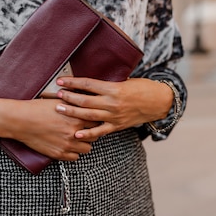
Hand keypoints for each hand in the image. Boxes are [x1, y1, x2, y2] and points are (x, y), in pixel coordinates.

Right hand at [9, 98, 99, 160]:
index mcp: (76, 117)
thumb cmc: (37, 109)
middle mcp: (74, 131)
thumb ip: (74, 104)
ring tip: (76, 139)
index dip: (94, 121)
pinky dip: (73, 153)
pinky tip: (68, 146)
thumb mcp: (59, 102)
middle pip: (95, 135)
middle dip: (91, 132)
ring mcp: (67, 144)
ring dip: (83, 144)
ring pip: (87, 149)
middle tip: (84, 130)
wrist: (21, 121)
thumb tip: (84, 102)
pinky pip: (75, 158)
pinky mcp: (59, 154)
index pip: (96, 121)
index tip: (90, 121)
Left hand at [54, 77, 173, 139]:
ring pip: (89, 115)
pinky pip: (100, 131)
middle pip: (85, 100)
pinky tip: (77, 134)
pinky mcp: (117, 126)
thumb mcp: (125, 81)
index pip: (88, 84)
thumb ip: (108, 84)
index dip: (73, 82)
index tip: (61, 81)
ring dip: (73, 112)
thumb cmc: (143, 88)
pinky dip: (88, 134)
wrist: (159, 102)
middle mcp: (112, 103)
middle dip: (69, 97)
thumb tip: (89, 82)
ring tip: (60, 109)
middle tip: (56, 95)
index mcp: (114, 88)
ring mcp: (114, 116)